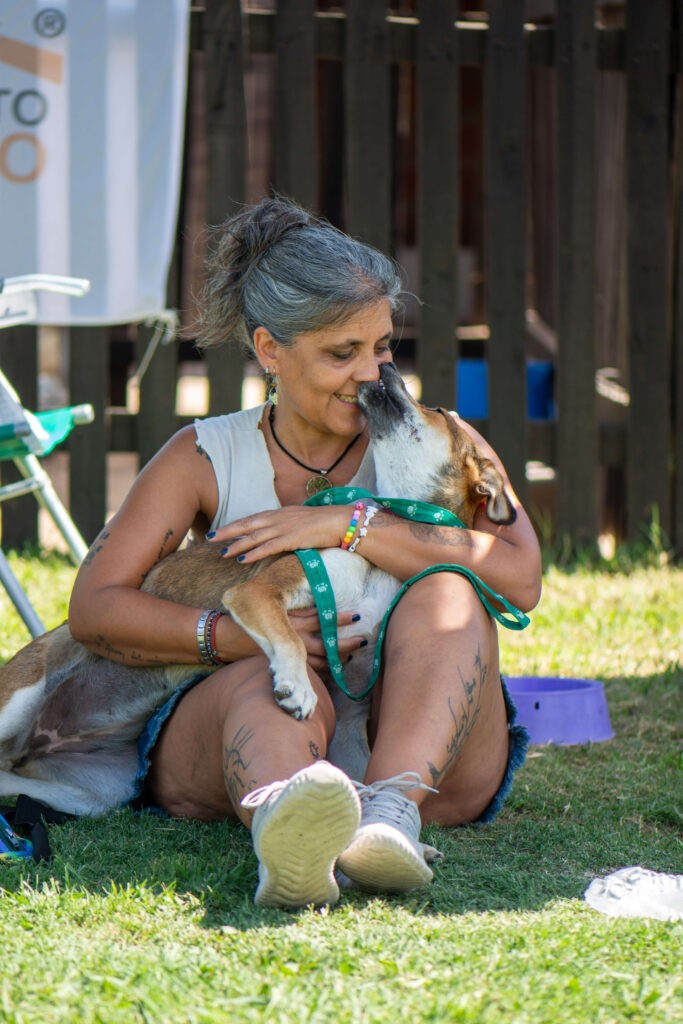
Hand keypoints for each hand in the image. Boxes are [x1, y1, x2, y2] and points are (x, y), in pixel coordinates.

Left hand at [208, 505, 350, 563]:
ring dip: (236, 544)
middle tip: (209, 537)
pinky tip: (242, 559)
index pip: (253, 518)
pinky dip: (253, 553)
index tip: (221, 530)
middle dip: (227, 531)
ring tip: (221, 552)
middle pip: (247, 524)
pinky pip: (268, 547)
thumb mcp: (302, 521)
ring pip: (254, 536)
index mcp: (281, 513)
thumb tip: (281, 535)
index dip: (236, 524)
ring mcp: (284, 527)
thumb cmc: (326, 523)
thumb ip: (289, 526)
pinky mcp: (292, 538)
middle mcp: (279, 518)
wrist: (343, 521)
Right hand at [214, 606, 364, 672]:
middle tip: (362, 641)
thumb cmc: (247, 616)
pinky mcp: (283, 664)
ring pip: (319, 660)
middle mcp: (292, 637)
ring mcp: (287, 654)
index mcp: (290, 619)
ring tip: (351, 657)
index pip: (321, 618)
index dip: (339, 619)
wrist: (225, 637)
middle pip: (325, 643)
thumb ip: (292, 603)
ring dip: (337, 659)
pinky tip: (332, 668)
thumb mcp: (270, 605)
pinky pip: (307, 670)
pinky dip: (321, 669)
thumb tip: (315, 595)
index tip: (356, 616)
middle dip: (345, 644)